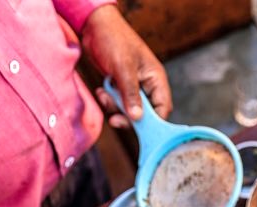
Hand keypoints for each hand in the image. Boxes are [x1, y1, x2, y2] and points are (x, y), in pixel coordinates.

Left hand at [81, 4, 171, 126]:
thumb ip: (131, 94)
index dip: (154, 122)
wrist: (93, 26)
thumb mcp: (123, 68)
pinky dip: (108, 101)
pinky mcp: (120, 87)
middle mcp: (147, 85)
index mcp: (156, 79)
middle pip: (145, 114)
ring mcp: (133, 87)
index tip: (140, 130)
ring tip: (104, 95)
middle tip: (115, 119)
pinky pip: (117, 103)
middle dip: (129, 118)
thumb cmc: (113, 39)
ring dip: (115, 107)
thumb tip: (137, 118)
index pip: (163, 108)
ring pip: (129, 110)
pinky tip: (101, 90)